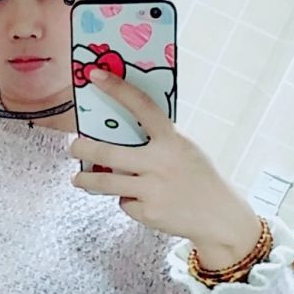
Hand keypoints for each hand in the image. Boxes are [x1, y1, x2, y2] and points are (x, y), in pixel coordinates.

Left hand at [69, 69, 260, 266]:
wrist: (220, 218)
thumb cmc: (199, 178)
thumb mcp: (185, 150)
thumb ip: (158, 141)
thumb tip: (117, 133)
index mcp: (172, 139)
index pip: (141, 106)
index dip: (117, 88)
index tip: (95, 74)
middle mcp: (160, 162)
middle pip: (107, 152)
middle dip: (82, 148)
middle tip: (73, 146)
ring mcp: (153, 188)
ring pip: (105, 181)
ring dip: (86, 179)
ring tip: (78, 178)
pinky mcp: (147, 212)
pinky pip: (124, 202)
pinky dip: (126, 200)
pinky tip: (139, 200)